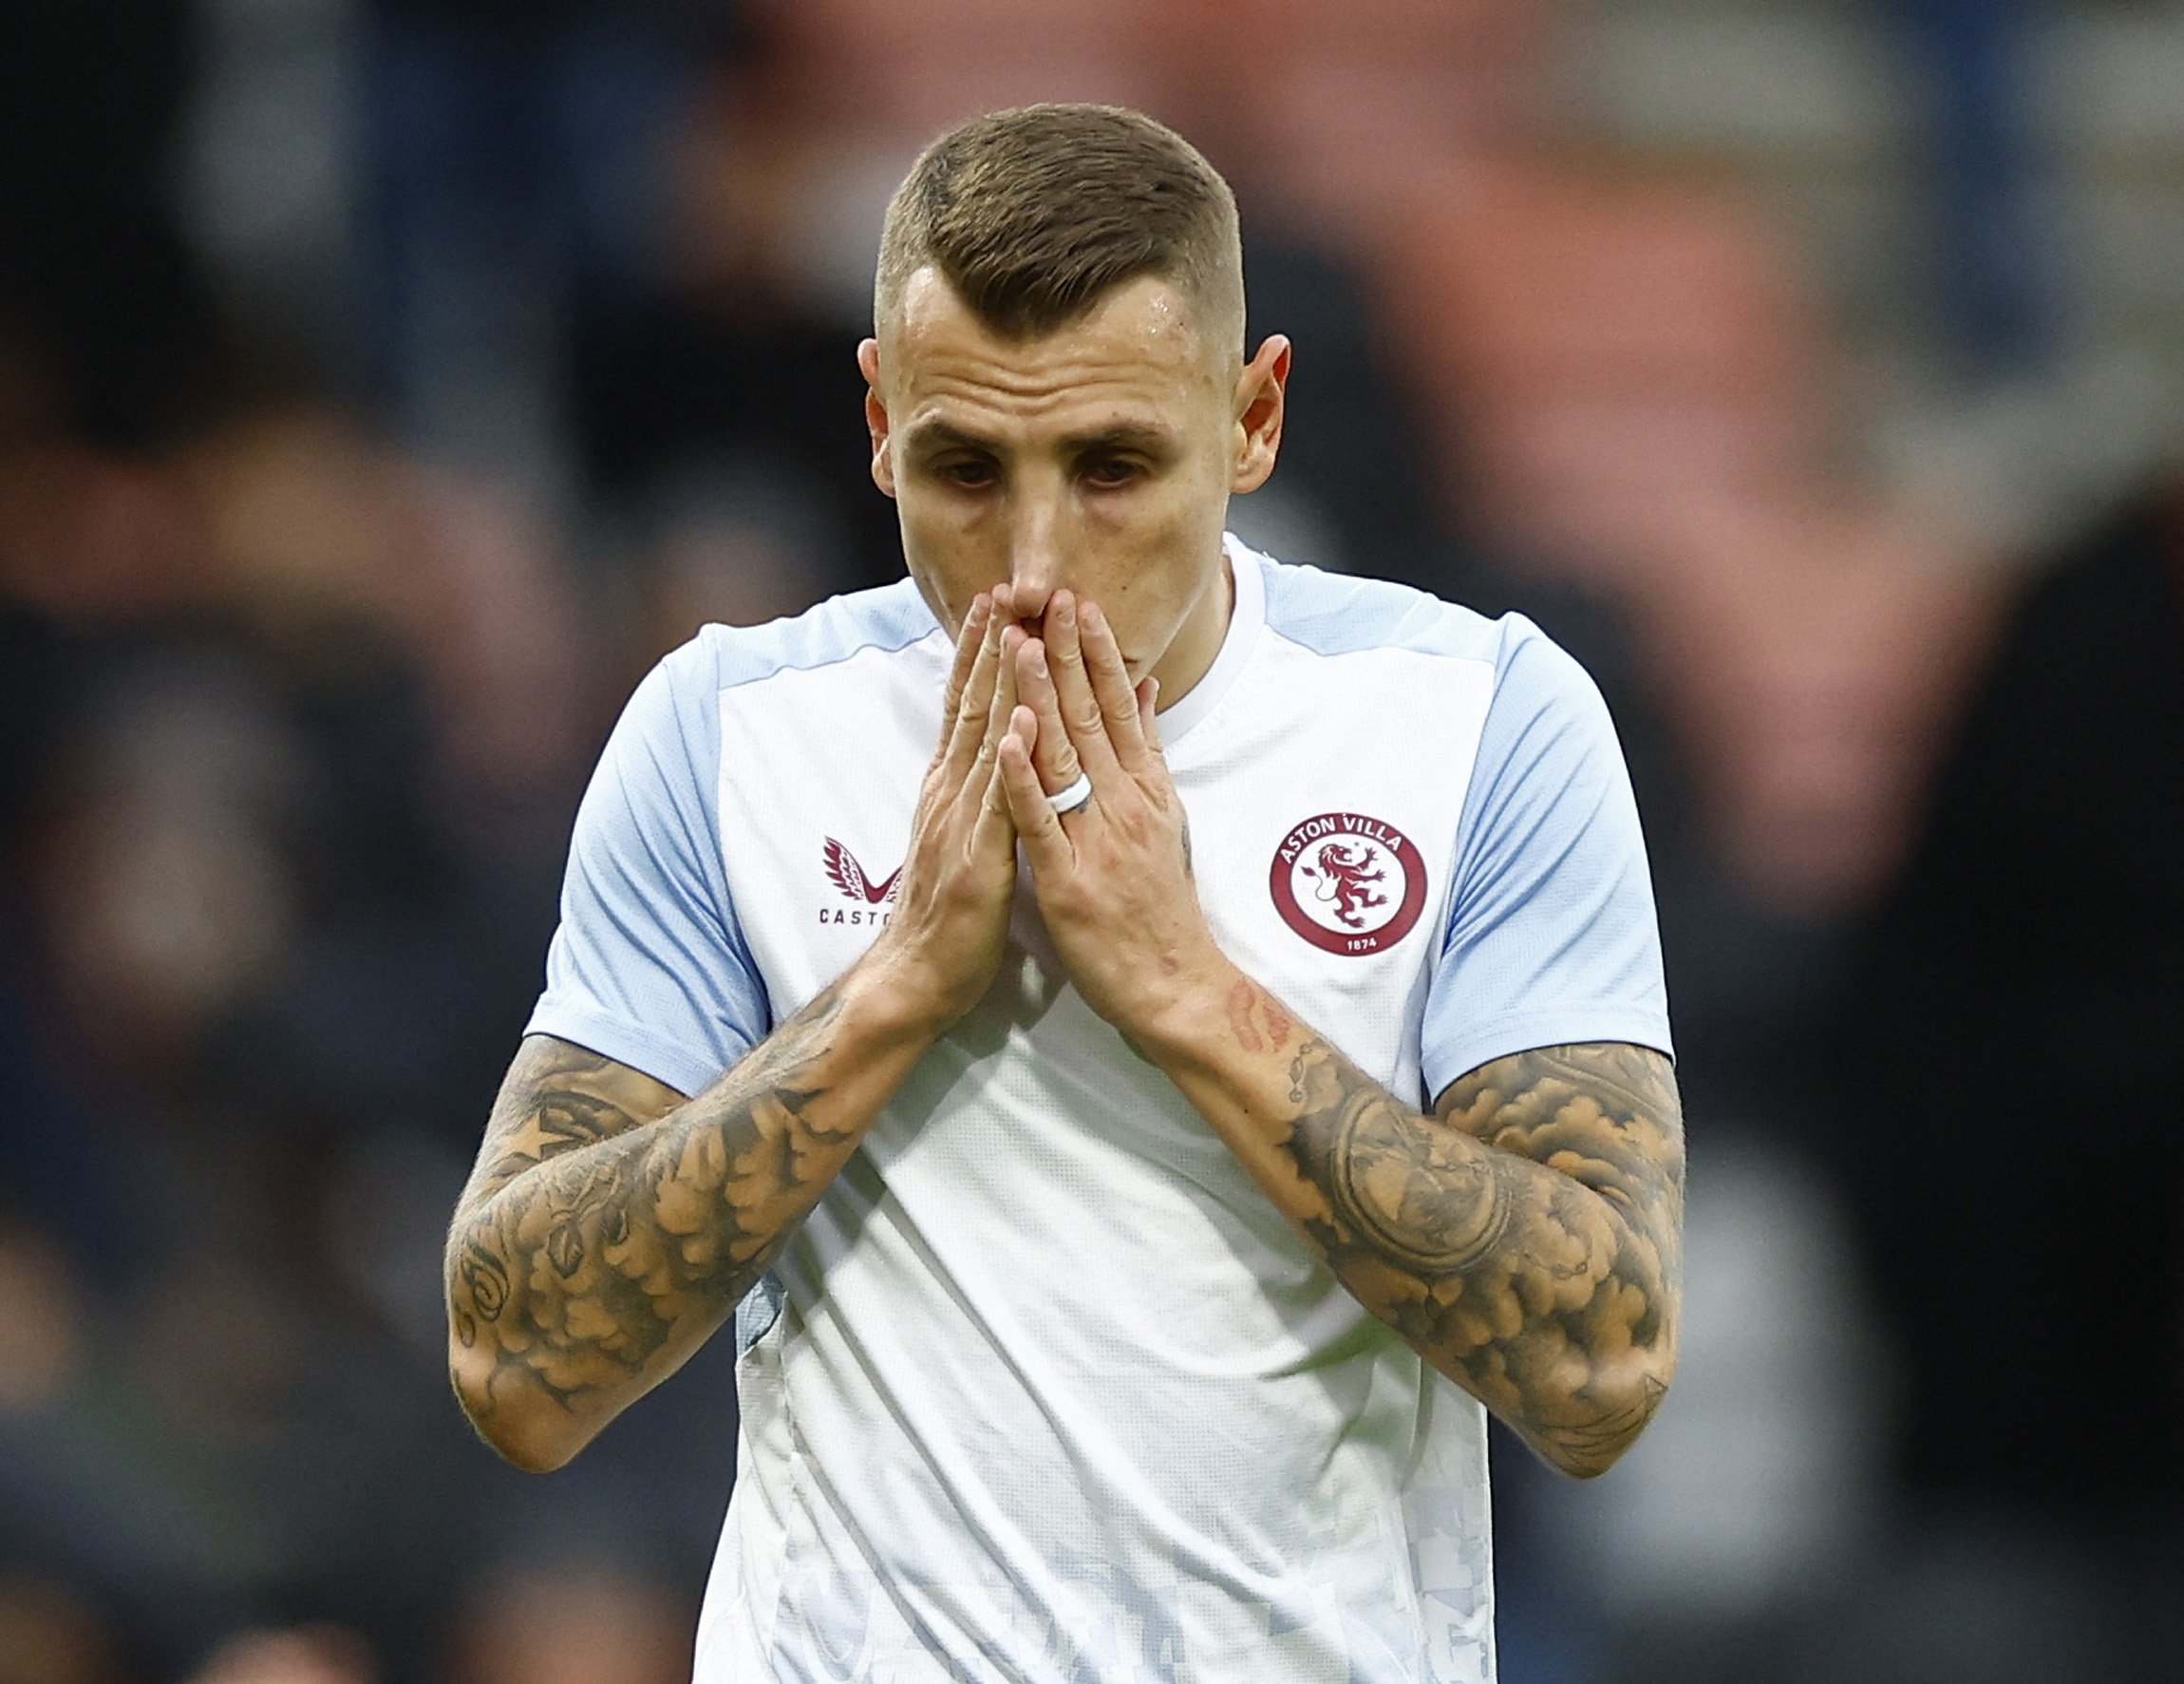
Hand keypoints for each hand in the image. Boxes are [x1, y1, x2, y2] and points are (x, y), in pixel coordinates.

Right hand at [858, 593, 1021, 1031]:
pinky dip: (1010, 760)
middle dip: (991, 646)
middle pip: (974, 707)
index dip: (981, 653)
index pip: (967, 706)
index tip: (997, 601)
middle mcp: (952, 793)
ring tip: (1016, 630)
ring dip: (1000, 684)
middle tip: (1007, 588)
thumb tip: (1000, 749)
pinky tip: (1023, 724)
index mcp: (953, 787)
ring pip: (985, 741)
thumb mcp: (968, 835)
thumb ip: (982, 790)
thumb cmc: (951, 912)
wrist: (918, 975)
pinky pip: (998, 802)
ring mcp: (961, 822)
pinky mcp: (977, 858)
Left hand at [996, 591, 1224, 1036]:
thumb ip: (1149, 752)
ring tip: (1022, 644)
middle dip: (1069, 653)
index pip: (1117, 706)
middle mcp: (1124, 804)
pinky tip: (1009, 739)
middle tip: (1049, 595)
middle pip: (1091, 717)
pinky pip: (1041, 822)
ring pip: (1065, 756)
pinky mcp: (1068, 879)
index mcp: (1144, 788)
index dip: (1097, 651)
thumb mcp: (1166, 818)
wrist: (1174, 984)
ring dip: (1042, 698)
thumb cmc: (1160, 904)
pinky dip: (1024, 778)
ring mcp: (1097, 839)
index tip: (1076, 601)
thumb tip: (1145, 689)